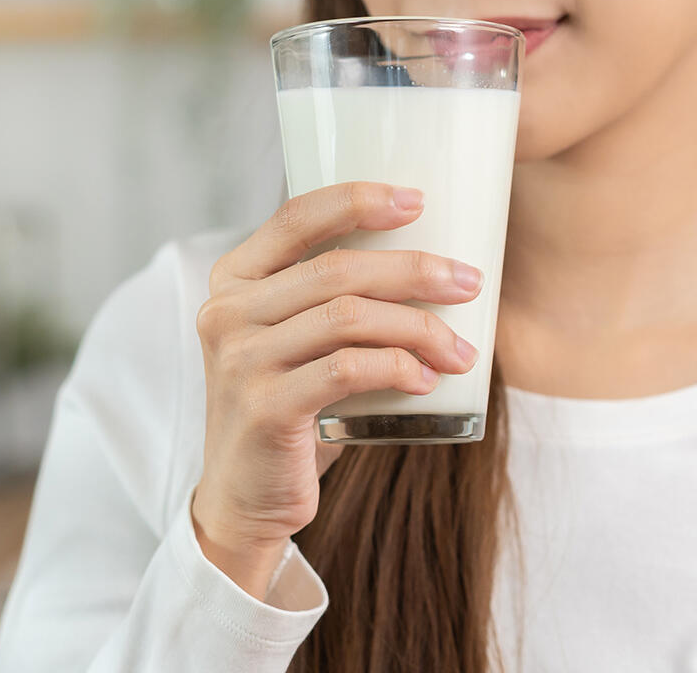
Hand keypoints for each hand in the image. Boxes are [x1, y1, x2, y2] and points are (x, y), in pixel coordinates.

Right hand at [190, 181, 483, 598]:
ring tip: (462, 350)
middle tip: (469, 282)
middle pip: (336, 269)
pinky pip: (347, 370)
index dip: (358, 200)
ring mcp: (241, 360)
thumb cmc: (292, 408)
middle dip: (415, 270)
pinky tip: (427, 380)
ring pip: (348, 317)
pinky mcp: (265, 408)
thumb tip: (434, 262)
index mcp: (233, 280)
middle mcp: (226, 312)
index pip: (295, 218)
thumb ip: (331, 300)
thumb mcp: (297, 341)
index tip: (419, 201)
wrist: (246, 496)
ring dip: (419, 327)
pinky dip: (397, 368)